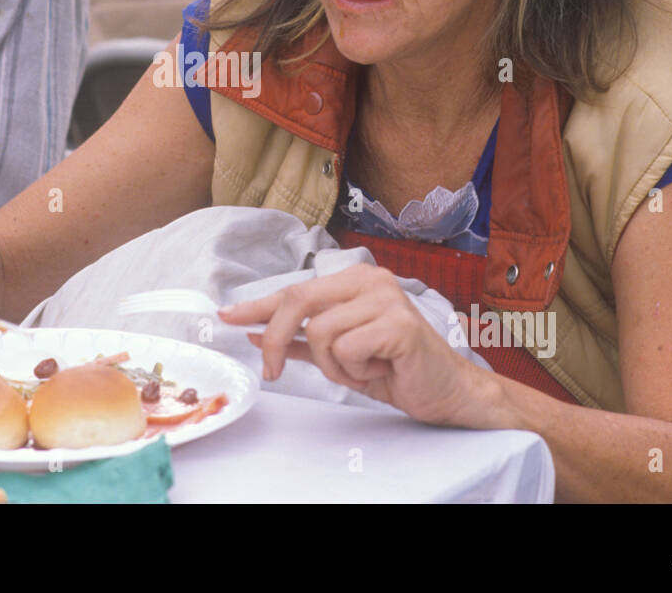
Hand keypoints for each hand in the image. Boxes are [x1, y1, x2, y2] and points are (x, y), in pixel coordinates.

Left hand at [218, 264, 479, 424]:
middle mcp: (369, 280)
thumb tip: (253, 330)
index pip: (294, 290)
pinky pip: (346, 349)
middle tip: (273, 371)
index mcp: (354, 281)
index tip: (225, 316)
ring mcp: (386, 298)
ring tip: (362, 369)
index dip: (257, 305)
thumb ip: (301, 339)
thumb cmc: (395, 369)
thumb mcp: (339, 355)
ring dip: (333, 366)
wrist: (446, 391)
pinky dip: (354, 370)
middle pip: (298, 301)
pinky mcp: (398, 322)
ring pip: (320, 332)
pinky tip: (380, 369)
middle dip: (275, 339)